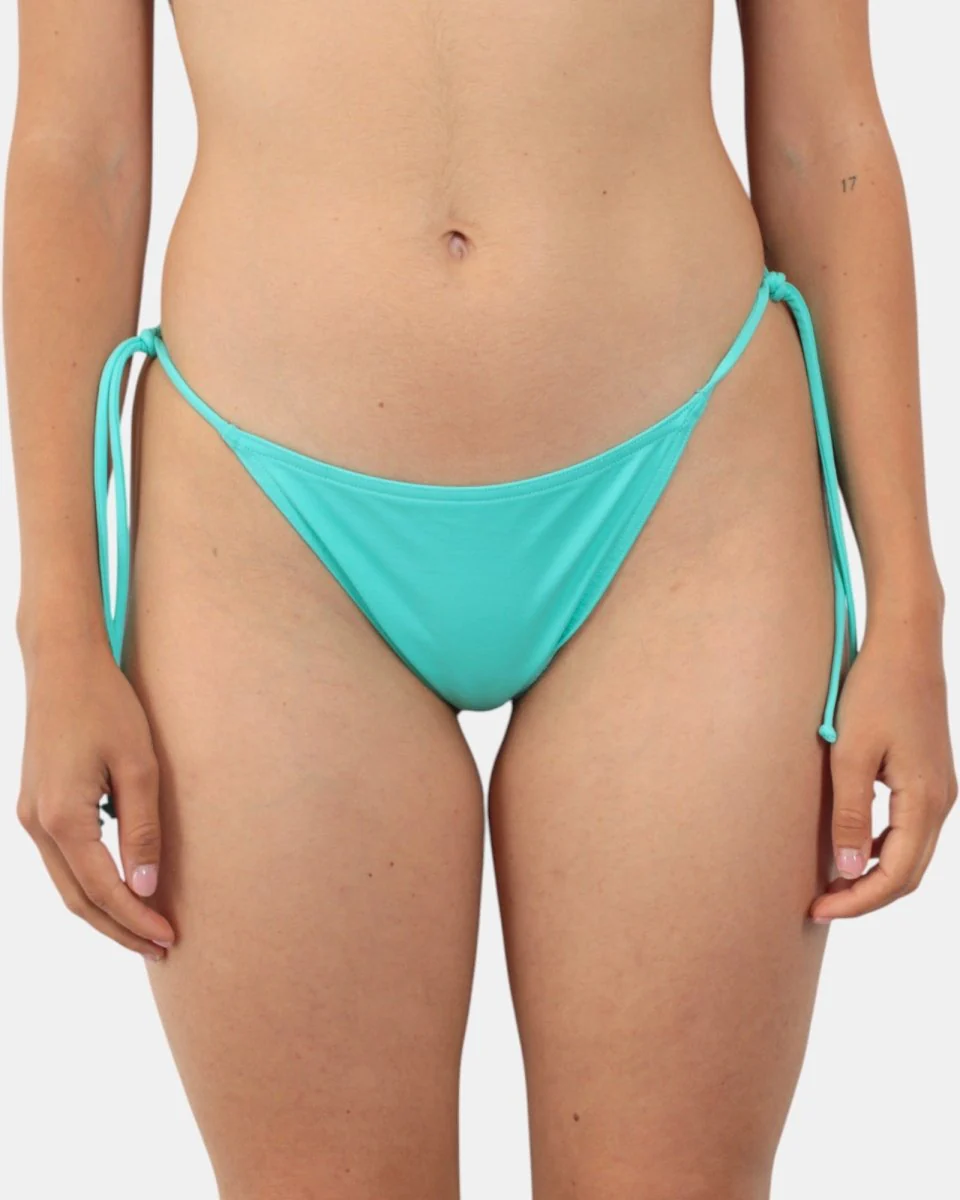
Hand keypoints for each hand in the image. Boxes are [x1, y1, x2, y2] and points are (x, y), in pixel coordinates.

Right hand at [16, 634, 175, 959]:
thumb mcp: (138, 764)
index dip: (137, 918)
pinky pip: (62, 862)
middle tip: (161, 948)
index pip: (103, 889)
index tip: (170, 937)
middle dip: (119, 929)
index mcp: (62, 818)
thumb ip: (142, 828)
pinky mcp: (36, 806)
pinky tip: (120, 890)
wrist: (62, 664)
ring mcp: (31, 817)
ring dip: (104, 912)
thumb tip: (145, 887)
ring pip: (66, 885)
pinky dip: (89, 885)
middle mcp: (37, 825)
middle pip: (78, 900)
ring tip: (144, 929)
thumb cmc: (106, 705)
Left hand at [810, 610, 955, 921]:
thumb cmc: (874, 691)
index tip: (817, 910)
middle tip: (818, 906)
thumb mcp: (851, 755)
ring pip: (908, 852)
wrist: (905, 644)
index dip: (858, 900)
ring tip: (827, 884)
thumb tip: (847, 872)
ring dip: (871, 873)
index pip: (896, 875)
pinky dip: (878, 847)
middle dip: (864, 896)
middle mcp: (940, 801)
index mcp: (926, 801)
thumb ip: (849, 816)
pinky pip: (906, 828)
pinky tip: (847, 847)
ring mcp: (938, 789)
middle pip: (908, 872)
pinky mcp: (926, 776)